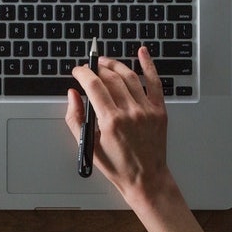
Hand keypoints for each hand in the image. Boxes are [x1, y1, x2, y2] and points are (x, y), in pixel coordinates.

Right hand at [65, 45, 175, 205]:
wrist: (146, 179)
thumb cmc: (117, 166)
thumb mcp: (88, 145)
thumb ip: (75, 118)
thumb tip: (72, 94)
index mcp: (111, 121)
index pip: (94, 85)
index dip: (83, 73)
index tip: (77, 71)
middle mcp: (130, 112)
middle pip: (110, 78)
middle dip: (96, 68)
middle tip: (89, 68)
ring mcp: (147, 110)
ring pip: (129, 76)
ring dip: (115, 65)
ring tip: (105, 62)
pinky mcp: (159, 111)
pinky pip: (155, 82)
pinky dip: (149, 65)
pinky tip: (142, 52)